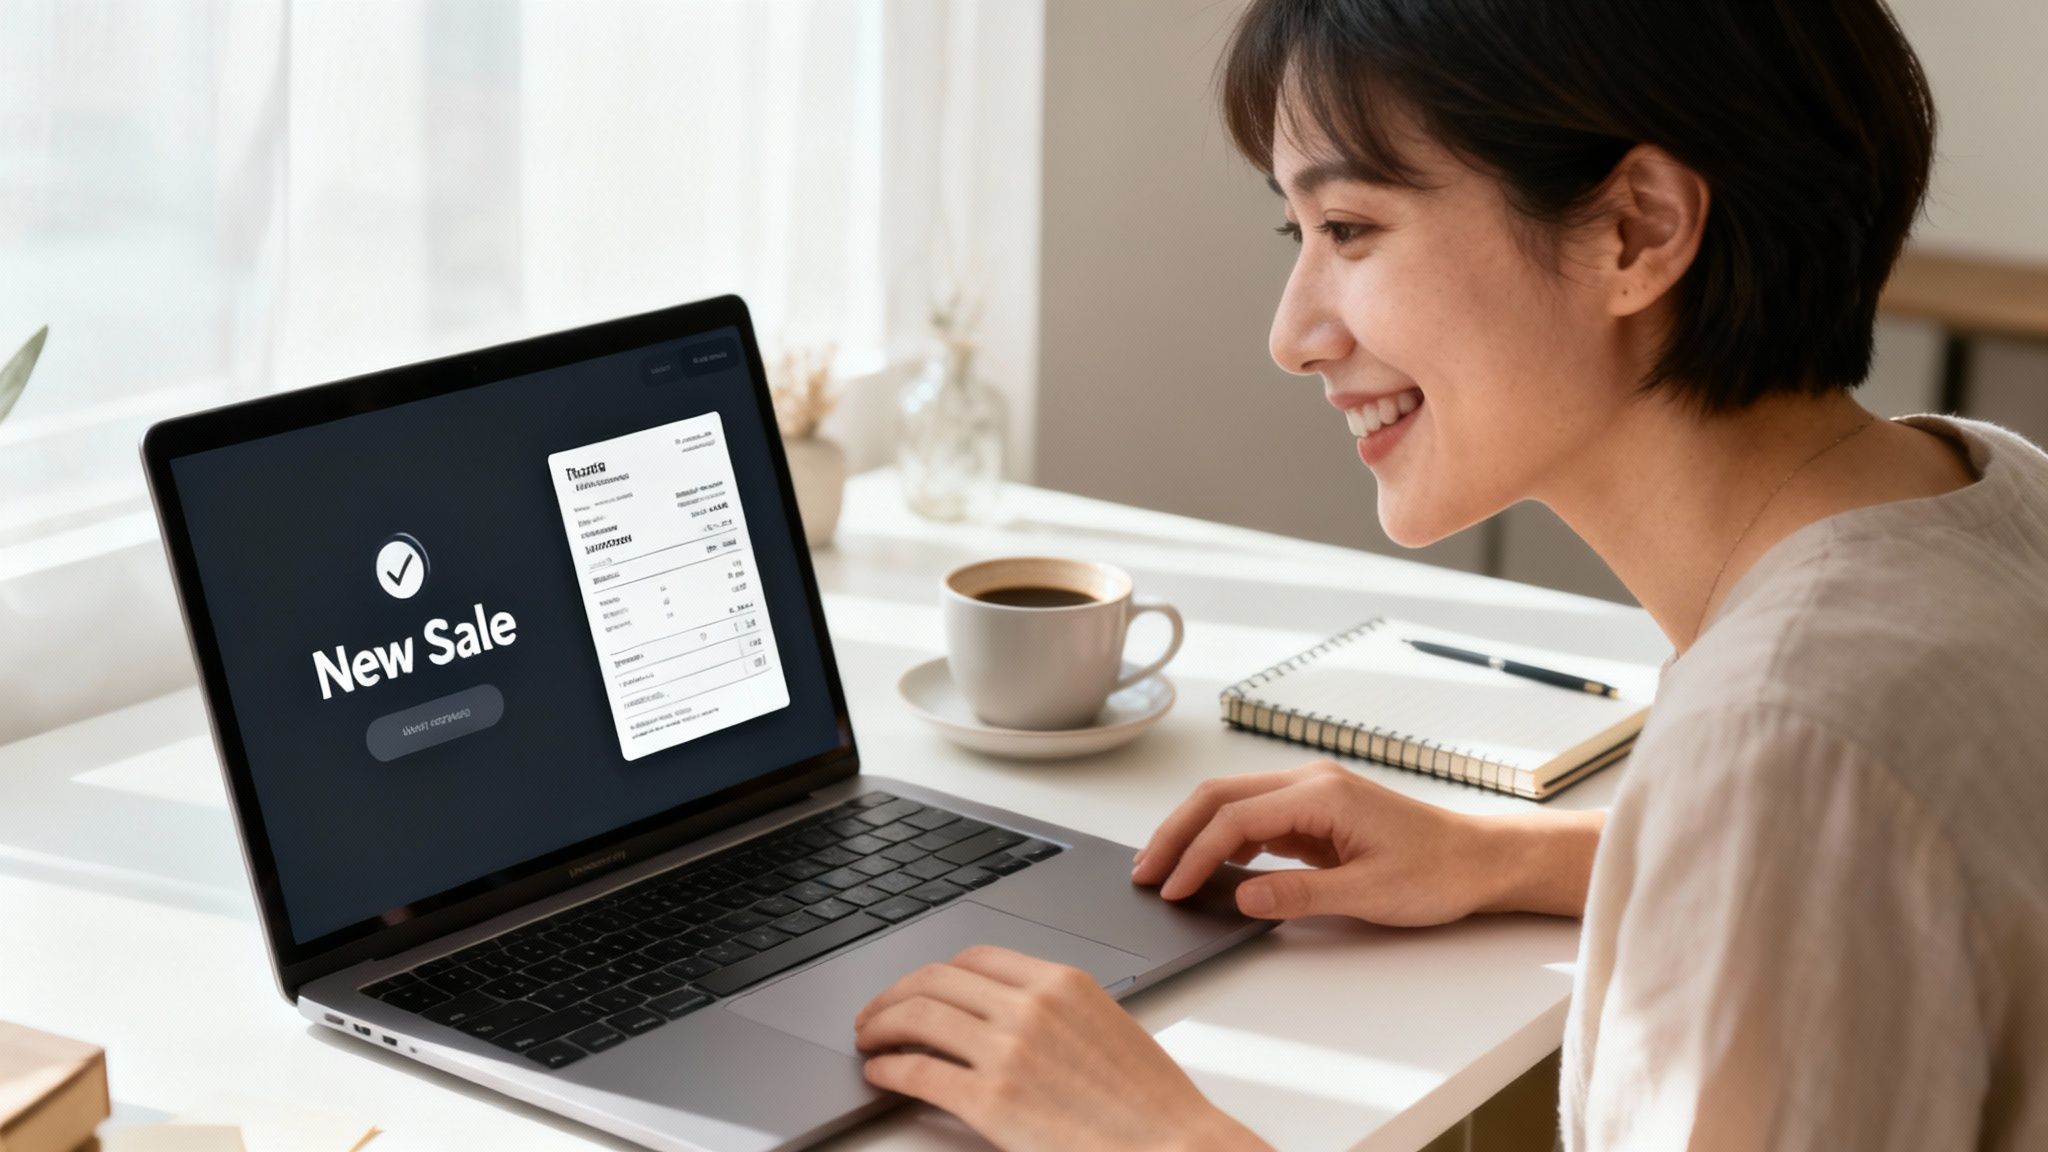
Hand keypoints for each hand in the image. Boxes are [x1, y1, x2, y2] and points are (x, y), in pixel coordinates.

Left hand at [854, 945, 1266, 1151]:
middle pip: (937, 979)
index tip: (918, 987)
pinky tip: (880, 1073)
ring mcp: (1008, 1050)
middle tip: (876, 1013)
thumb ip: (1052, 1012)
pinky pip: (919, 1072)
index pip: (975, 957)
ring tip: (868, 1039)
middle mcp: (1030, 1006)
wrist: (1175, 1146)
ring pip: (919, 1016)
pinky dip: (889, 1068)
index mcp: (1062, 982)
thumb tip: (998, 1017)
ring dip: (881, 1025)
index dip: (935, 972)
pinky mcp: (991, 1100)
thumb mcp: (1104, 1027)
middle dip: (895, 994)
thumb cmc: (1149, 1103)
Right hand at [1132, 760, 1501, 925]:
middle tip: (1143, 872)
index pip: (1236, 818)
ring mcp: (1311, 795)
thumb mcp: (1370, 894)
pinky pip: (1254, 821)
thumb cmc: (1438, 871)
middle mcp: (1310, 783)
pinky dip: (1222, 840)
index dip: (1196, 855)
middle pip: (1220, 797)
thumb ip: (1300, 895)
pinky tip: (1207, 867)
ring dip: (1193, 834)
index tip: (1171, 888)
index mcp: (1321, 793)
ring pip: (1232, 804)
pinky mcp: (1314, 814)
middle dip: (1176, 833)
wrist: (1479, 860)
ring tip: (1162, 869)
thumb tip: (1242, 897)